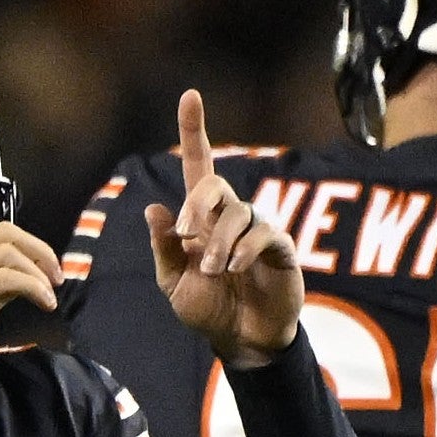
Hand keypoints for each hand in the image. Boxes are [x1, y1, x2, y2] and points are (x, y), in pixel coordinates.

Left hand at [145, 88, 301, 363]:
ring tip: (213, 271)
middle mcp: (229, 216)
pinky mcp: (280, 247)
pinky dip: (243, 249)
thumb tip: (155, 208)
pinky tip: (233, 268)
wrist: (240, 340)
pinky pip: (263, 233)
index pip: (197, 166)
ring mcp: (257, 228)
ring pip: (237, 212)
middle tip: (187, 236)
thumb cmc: (207, 309)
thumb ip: (164, 248)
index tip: (190, 95)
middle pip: (213, 183)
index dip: (193, 131)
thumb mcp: (173, 283)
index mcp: (201, 219)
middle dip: (197, 205)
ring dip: (218, 242)